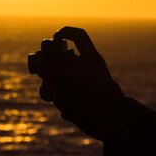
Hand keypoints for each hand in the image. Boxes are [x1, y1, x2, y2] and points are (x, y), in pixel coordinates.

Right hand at [34, 26, 124, 140]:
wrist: (114, 123)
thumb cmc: (101, 99)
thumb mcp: (78, 82)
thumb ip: (57, 73)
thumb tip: (40, 70)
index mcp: (90, 58)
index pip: (78, 37)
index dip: (66, 32)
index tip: (54, 37)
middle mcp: (83, 69)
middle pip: (61, 56)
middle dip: (48, 61)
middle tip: (42, 70)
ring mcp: (79, 84)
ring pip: (57, 77)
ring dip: (49, 84)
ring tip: (50, 96)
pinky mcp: (76, 100)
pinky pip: (59, 96)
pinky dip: (59, 101)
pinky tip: (68, 111)